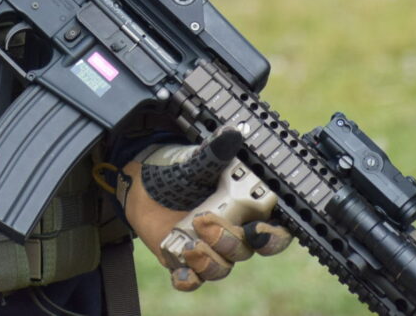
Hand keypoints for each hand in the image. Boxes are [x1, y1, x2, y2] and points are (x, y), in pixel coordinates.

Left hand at [116, 139, 291, 289]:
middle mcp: (233, 230)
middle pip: (248, 250)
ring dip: (209, 261)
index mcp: (245, 206)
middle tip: (206, 222)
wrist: (141, 182)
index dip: (274, 236)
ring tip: (190, 244)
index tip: (258, 229)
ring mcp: (210, 248)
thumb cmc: (177, 169)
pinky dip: (188, 280)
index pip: (274, 228)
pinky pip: (193, 280)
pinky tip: (181, 270)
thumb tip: (232, 134)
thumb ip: (214, 153)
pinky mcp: (186, 261)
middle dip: (231, 242)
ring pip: (223, 267)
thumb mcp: (195, 161)